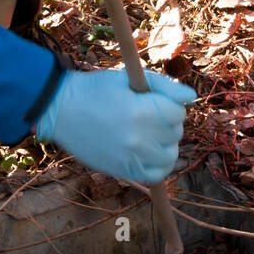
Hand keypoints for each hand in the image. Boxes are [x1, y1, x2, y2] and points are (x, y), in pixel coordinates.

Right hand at [35, 69, 196, 183]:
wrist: (61, 110)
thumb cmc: (95, 89)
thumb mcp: (129, 79)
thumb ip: (164, 86)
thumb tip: (192, 96)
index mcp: (140, 111)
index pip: (178, 112)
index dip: (169, 104)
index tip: (154, 100)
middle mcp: (138, 138)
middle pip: (175, 132)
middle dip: (167, 121)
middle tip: (147, 114)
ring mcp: (130, 157)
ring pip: (170, 155)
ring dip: (165, 143)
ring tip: (149, 134)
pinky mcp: (123, 170)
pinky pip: (156, 174)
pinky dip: (159, 164)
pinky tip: (149, 152)